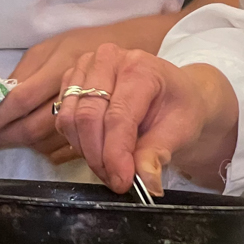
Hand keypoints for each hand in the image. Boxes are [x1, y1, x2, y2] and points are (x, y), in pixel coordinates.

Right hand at [54, 44, 238, 195]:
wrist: (171, 93)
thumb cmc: (177, 107)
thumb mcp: (181, 129)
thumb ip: (158, 153)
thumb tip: (146, 182)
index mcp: (140, 67)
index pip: (117, 117)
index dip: (116, 155)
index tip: (121, 182)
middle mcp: (107, 61)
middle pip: (87, 118)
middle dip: (98, 157)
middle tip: (113, 179)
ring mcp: (84, 69)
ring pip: (70, 121)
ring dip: (85, 151)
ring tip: (108, 166)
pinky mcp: (70, 81)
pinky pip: (63, 120)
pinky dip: (77, 141)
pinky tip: (97, 147)